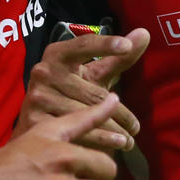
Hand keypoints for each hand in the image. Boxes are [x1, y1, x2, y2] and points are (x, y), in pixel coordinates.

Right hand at [20, 28, 150, 149]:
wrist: (35, 123)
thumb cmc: (70, 92)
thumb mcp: (91, 74)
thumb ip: (117, 58)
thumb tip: (145, 34)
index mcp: (57, 54)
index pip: (84, 45)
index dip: (105, 44)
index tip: (126, 46)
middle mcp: (44, 71)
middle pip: (94, 93)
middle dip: (119, 111)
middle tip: (136, 127)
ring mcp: (37, 97)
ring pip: (86, 114)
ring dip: (113, 129)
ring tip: (129, 140)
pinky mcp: (35, 120)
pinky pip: (75, 130)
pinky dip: (99, 140)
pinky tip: (114, 146)